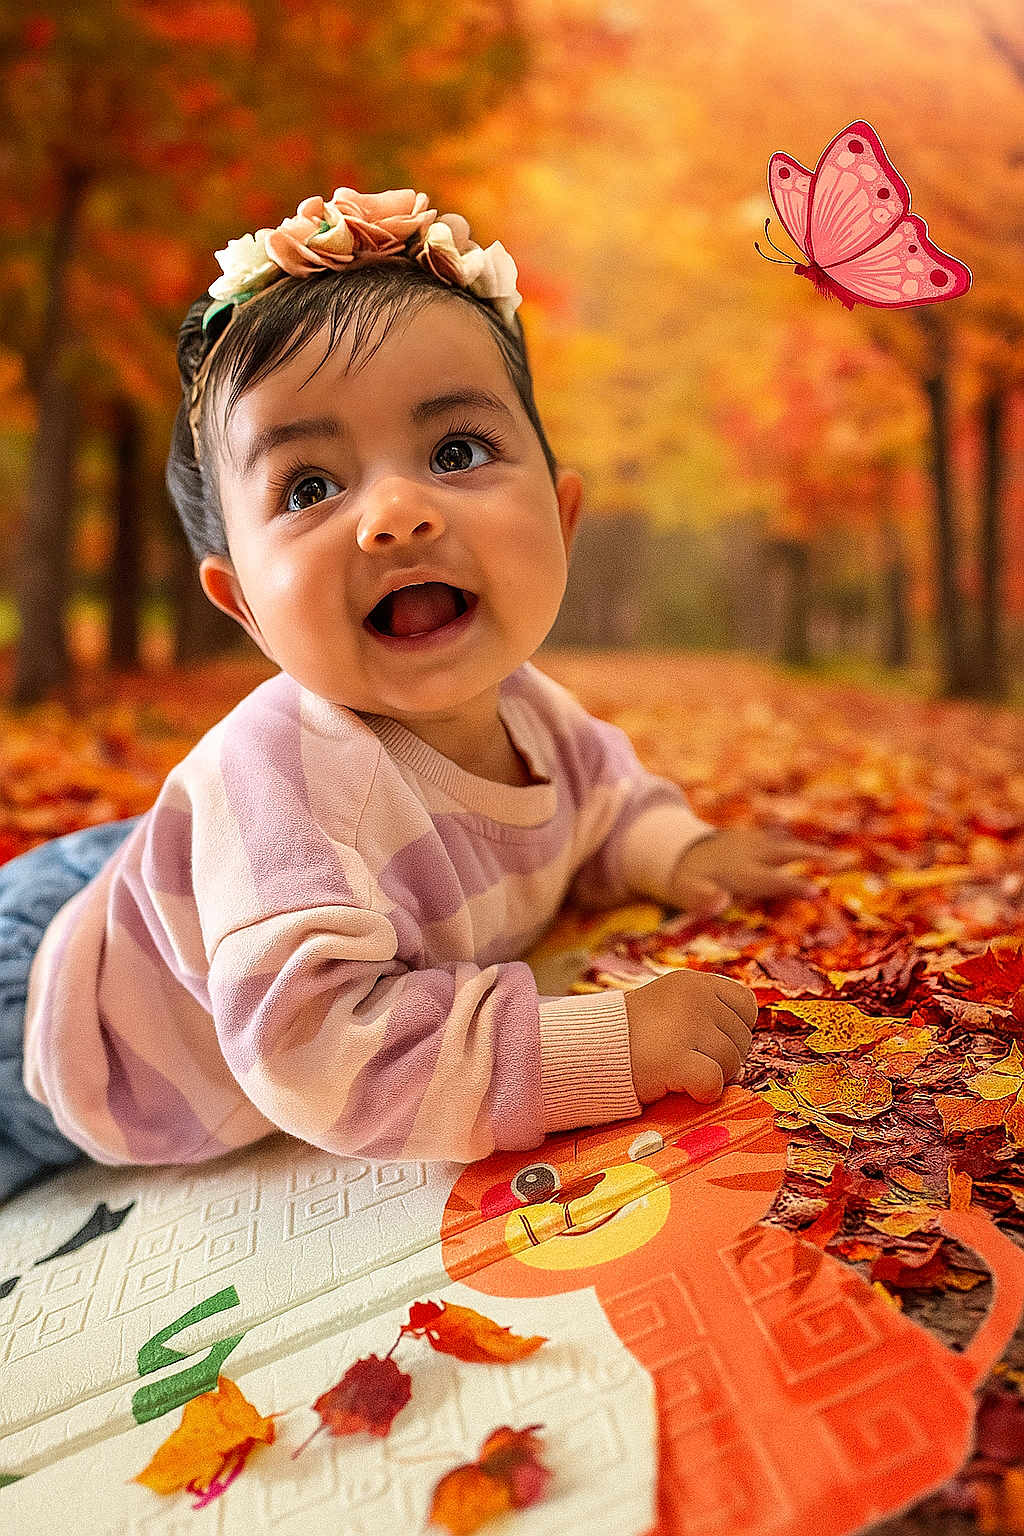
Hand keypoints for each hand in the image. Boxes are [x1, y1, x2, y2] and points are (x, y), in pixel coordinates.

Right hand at [625, 968, 757, 1103]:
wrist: (586, 1048)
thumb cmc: (630, 1034)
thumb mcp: (668, 1003)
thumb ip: (704, 1010)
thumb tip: (744, 1034)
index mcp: (693, 982)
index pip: (746, 1005)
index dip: (735, 1029)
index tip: (708, 1041)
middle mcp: (694, 998)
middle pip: (742, 1039)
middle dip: (722, 1057)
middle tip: (687, 1059)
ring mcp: (686, 1027)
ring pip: (732, 1064)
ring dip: (711, 1076)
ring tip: (677, 1070)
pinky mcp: (675, 1059)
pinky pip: (713, 1085)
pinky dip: (700, 1093)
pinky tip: (677, 1086)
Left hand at [665, 826, 835, 915]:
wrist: (680, 851)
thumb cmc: (688, 880)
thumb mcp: (688, 892)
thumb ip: (703, 898)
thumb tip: (721, 900)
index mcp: (739, 871)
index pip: (770, 880)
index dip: (793, 886)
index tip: (817, 892)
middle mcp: (751, 853)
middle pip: (786, 853)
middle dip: (814, 856)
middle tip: (844, 861)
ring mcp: (755, 842)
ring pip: (786, 844)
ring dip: (812, 850)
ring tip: (840, 857)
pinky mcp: (756, 838)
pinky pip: (781, 841)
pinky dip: (799, 847)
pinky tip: (819, 852)